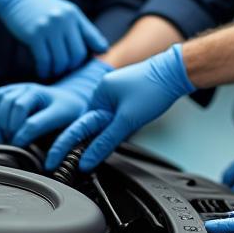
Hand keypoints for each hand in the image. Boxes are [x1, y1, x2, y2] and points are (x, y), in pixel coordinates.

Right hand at [0, 0, 107, 78]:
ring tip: (54, 71)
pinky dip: (45, 70)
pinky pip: (44, 60)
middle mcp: (64, 20)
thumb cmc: (42, 8)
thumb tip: (104, 50)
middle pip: (77, 54)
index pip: (93, 38)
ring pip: (61, 60)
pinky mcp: (34, 35)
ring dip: (58, 70)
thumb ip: (82, 29)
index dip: (95, 53)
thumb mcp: (65, 12)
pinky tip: (43, 71)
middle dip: (72, 66)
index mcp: (74, 15)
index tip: (89, 63)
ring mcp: (49, 27)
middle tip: (65, 69)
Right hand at [0, 60, 109, 146]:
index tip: (19, 148)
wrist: (67, 98)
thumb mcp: (68, 127)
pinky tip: (0, 128)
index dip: (22, 138)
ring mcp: (22, 87)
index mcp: (54, 101)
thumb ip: (56, 142)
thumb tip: (45, 162)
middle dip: (11, 129)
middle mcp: (35, 89)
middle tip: (13, 144)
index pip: (32, 122)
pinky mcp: (13, 88)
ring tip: (6, 137)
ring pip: (4, 101)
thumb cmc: (67, 114)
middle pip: (15, 107)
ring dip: (1, 122)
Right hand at [45, 44, 192, 171]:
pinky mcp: (129, 94)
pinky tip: (136, 120)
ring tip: (133, 124)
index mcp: (99, 93)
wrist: (176, 72)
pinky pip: (119, 114)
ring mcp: (117, 91)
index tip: (57, 159)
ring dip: (116, 129)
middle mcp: (105, 90)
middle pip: (95, 124)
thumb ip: (105, 141)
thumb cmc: (153, 89)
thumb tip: (87, 159)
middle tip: (112, 139)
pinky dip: (124, 122)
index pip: (81, 124)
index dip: (71, 144)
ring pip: (109, 121)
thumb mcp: (127, 121)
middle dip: (103, 135)